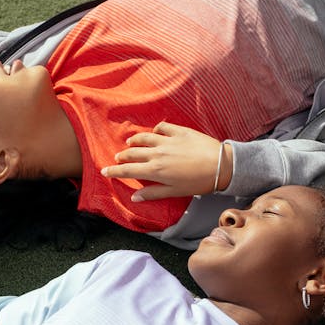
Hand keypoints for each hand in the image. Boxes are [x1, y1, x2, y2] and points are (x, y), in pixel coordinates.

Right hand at [100, 122, 233, 200]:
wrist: (220, 165)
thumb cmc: (198, 183)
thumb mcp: (175, 192)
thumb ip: (153, 193)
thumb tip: (134, 197)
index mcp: (155, 170)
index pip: (128, 170)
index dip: (114, 171)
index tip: (104, 170)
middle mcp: (157, 153)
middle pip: (133, 153)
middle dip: (122, 155)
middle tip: (117, 157)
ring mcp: (168, 140)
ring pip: (144, 137)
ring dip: (135, 140)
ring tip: (130, 143)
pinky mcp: (179, 131)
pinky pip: (162, 127)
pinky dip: (156, 129)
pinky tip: (155, 131)